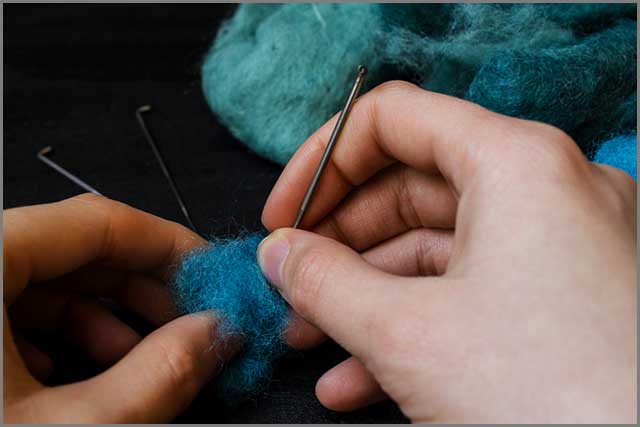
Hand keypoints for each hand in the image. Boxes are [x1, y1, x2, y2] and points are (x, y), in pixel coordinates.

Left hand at [3, 195, 324, 421]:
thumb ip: (161, 374)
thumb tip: (223, 334)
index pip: (97, 220)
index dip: (171, 246)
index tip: (215, 277)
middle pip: (76, 247)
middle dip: (145, 289)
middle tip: (193, 326)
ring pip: (48, 279)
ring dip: (109, 317)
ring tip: (145, 361)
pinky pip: (16, 308)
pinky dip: (67, 336)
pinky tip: (90, 375)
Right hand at [258, 81, 636, 421]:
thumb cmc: (547, 397)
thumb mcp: (408, 333)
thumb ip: (325, 282)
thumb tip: (278, 254)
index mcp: (516, 163)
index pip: (394, 120)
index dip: (323, 163)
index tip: (283, 218)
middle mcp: (547, 191)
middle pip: (411, 188)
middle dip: (338, 243)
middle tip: (291, 283)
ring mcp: (561, 249)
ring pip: (436, 252)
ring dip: (365, 296)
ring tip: (309, 337)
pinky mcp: (564, 302)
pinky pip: (471, 295)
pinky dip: (411, 327)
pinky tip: (356, 376)